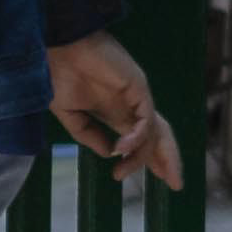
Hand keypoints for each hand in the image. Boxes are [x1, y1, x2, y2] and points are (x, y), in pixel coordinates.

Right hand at [48, 33, 178, 189]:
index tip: (133, 178)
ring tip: (149, 175)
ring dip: (154, 155)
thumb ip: (88, 135)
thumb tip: (108, 154)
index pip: (138, 138)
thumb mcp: (70, 114)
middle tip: (175, 184)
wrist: (56, 47)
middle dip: (167, 159)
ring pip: (157, 130)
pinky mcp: (138, 86)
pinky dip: (137, 137)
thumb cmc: (58, 73)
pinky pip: (146, 118)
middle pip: (157, 136)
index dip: (143, 158)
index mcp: (115, 110)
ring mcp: (136, 96)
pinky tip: (122, 150)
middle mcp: (130, 105)